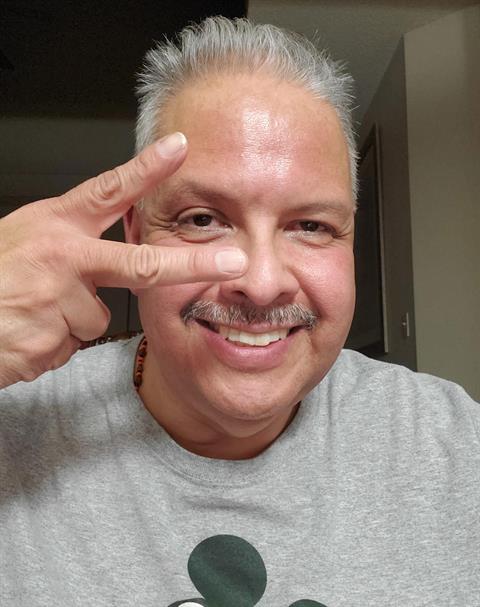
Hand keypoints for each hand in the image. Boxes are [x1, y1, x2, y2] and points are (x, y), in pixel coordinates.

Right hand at [0, 132, 246, 388]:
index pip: (109, 190)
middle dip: (192, 263)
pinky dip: (55, 343)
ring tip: (33, 314)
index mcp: (54, 224)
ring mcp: (57, 299)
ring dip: (72, 321)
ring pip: (99, 316)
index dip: (147, 169)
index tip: (181, 147)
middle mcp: (61, 257)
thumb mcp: (24, 242)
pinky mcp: (51, 338)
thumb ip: (70, 243)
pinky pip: (74, 343)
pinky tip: (27, 334)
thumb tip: (106, 268)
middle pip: (140, 263)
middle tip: (233, 261)